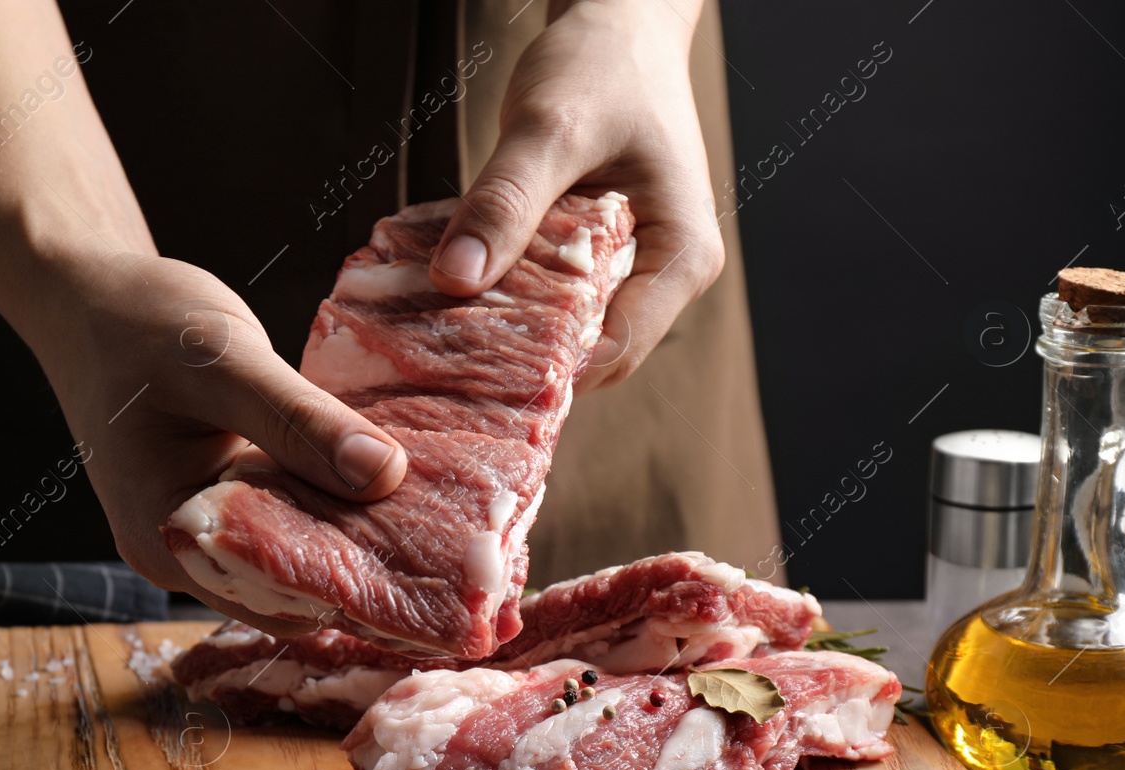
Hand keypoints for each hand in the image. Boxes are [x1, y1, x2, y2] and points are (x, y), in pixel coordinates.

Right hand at [16, 250, 408, 630]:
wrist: (90, 302)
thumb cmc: (139, 324)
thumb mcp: (224, 362)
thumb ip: (300, 420)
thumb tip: (386, 475)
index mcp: (170, 538)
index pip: (287, 598)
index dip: (364, 583)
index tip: (439, 554)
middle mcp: (185, 555)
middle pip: (298, 590)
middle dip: (370, 567)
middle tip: (452, 532)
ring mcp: (204, 534)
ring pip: (299, 560)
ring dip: (355, 536)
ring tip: (432, 507)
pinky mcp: (226, 505)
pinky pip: (291, 525)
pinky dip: (334, 508)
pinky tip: (384, 482)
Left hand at [428, 0, 724, 392]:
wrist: (617, 22)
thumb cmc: (602, 65)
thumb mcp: (549, 129)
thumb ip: (506, 202)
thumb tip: (456, 280)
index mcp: (682, 257)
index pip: (617, 350)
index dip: (549, 374)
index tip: (473, 379)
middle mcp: (666, 276)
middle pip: (591, 350)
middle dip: (521, 359)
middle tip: (443, 361)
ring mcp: (633, 268)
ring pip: (568, 328)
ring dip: (509, 330)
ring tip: (442, 332)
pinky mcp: (598, 256)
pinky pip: (552, 296)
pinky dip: (508, 296)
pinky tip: (458, 294)